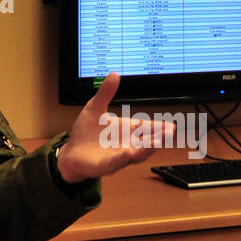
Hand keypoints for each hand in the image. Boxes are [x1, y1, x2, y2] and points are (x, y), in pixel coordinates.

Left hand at [57, 72, 172, 182]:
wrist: (70, 152)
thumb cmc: (85, 132)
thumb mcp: (95, 108)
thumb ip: (105, 93)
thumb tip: (114, 75)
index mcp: (126, 130)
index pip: (146, 128)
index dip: (159, 127)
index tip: (170, 125)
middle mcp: (126, 144)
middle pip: (147, 142)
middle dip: (159, 137)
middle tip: (169, 132)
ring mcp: (118, 156)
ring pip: (136, 154)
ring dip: (147, 149)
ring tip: (157, 142)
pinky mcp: (106, 165)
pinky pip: (117, 162)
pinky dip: (124, 158)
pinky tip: (129, 153)